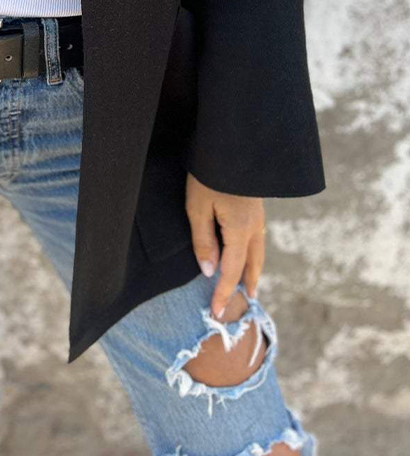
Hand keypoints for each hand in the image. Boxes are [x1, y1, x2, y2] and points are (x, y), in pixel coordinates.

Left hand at [186, 172, 265, 318]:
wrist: (231, 143)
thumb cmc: (208, 173)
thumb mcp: (198, 207)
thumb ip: (204, 241)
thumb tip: (209, 272)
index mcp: (240, 230)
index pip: (232, 271)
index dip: (223, 292)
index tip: (217, 312)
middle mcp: (254, 226)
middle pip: (252, 264)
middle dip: (246, 284)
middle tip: (245, 303)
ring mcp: (258, 215)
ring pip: (258, 251)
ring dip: (253, 270)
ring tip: (249, 283)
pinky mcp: (255, 206)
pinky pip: (257, 238)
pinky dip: (253, 253)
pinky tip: (248, 251)